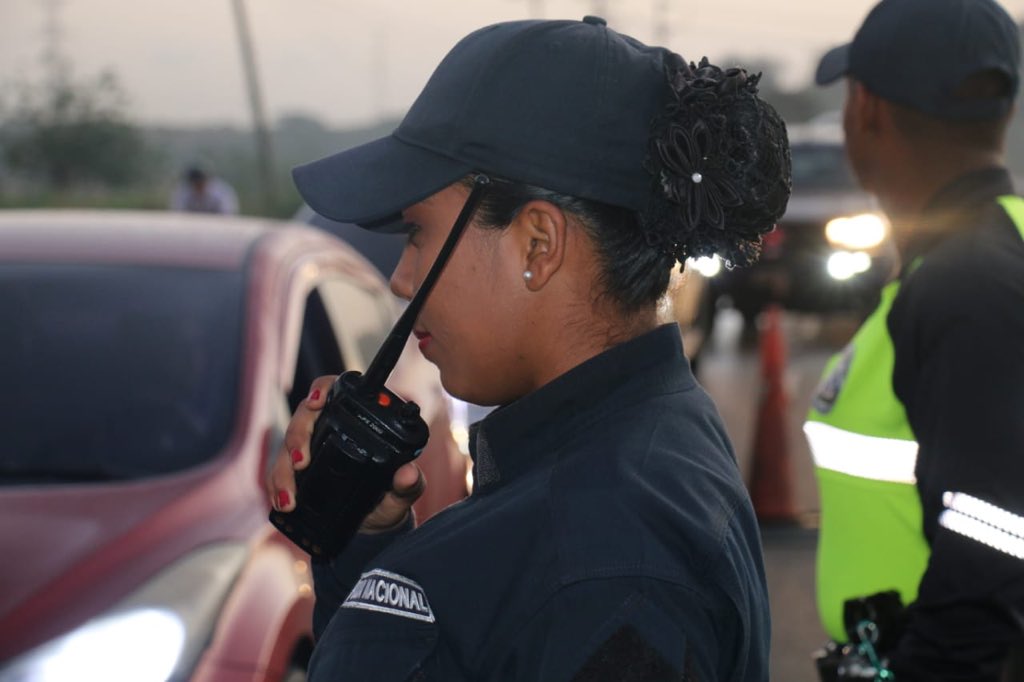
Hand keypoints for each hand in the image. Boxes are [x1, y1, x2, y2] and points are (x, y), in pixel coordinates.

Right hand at [265, 375, 425, 532]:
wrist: (374, 525)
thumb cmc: (391, 497)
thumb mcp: (403, 492)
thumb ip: (409, 482)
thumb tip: (408, 473)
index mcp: (357, 420)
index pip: (335, 390)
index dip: (322, 389)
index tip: (316, 402)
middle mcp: (329, 428)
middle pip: (303, 417)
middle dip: (297, 437)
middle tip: (302, 462)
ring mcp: (310, 448)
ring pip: (286, 446)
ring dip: (283, 470)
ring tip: (289, 497)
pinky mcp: (296, 471)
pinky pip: (278, 471)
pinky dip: (276, 487)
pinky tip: (280, 502)